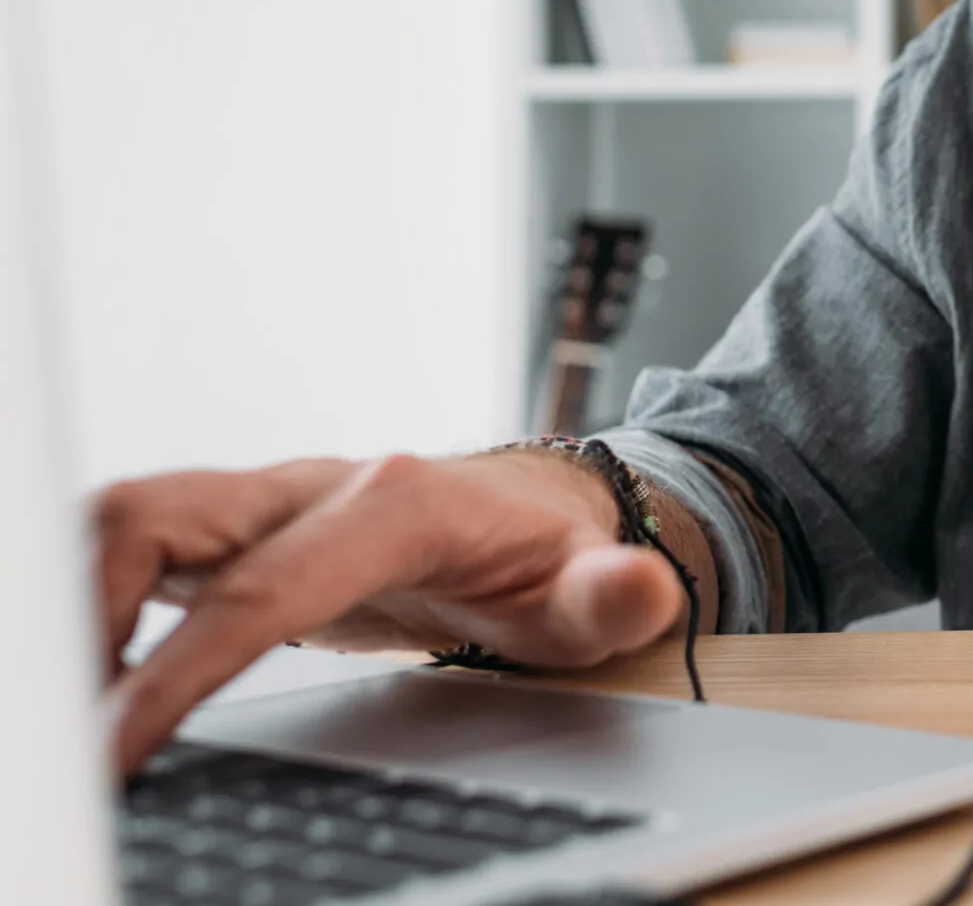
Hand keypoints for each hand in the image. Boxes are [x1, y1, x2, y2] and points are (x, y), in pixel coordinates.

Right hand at [90, 451, 687, 773]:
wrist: (535, 510)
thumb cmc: (552, 557)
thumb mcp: (592, 591)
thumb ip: (614, 598)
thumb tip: (646, 589)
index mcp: (391, 504)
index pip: (259, 588)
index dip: (180, 669)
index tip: (124, 747)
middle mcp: (306, 488)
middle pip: (150, 519)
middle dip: (81, 615)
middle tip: (65, 735)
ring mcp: (259, 504)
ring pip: (122, 522)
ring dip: (67, 604)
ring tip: (64, 718)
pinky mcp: (229, 532)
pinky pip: (129, 550)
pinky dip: (85, 607)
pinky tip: (85, 688)